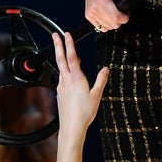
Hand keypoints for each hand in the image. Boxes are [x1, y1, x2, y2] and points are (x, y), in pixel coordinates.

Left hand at [51, 33, 107, 161]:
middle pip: (60, 59)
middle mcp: (66, 80)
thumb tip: (106, 69)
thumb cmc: (84, 113)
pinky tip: (70, 72)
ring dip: (62, 57)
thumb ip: (101, 80)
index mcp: (76, 78)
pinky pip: (62, 77)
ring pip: (61, 68)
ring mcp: (62, 86)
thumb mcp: (97, 95)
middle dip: (58, 45)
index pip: (72, 57)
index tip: (67, 34)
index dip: (69, 44)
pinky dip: (65, 70)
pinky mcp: (60, 92)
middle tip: (55, 35)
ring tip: (65, 50)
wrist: (71, 126)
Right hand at [84, 0, 132, 32]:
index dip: (125, 17)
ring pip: (108, 28)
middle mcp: (94, 7)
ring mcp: (90, 13)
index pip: (115, 17)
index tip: (126, 12)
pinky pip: (101, 28)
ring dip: (113, 21)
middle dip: (120, 19)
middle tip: (121, 10)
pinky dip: (107, 23)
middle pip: (113, 24)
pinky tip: (108, 14)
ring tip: (114, 10)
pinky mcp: (89, 16)